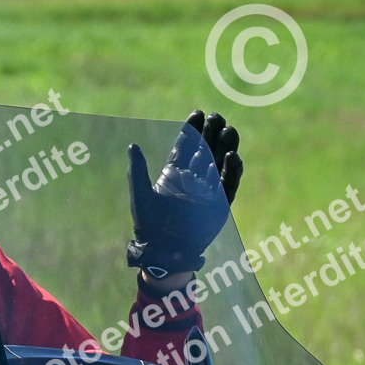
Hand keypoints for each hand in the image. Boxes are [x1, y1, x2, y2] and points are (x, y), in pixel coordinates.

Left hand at [127, 109, 241, 278]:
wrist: (163, 251)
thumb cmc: (148, 226)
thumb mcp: (140, 197)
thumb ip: (138, 172)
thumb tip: (132, 146)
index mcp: (175, 173)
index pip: (186, 145)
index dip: (193, 129)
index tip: (198, 113)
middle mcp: (193, 178)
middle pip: (206, 148)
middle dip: (212, 132)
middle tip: (217, 116)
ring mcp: (208, 190)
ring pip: (220, 162)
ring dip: (225, 146)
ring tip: (228, 129)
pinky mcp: (219, 204)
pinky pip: (228, 184)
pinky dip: (232, 170)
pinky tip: (232, 155)